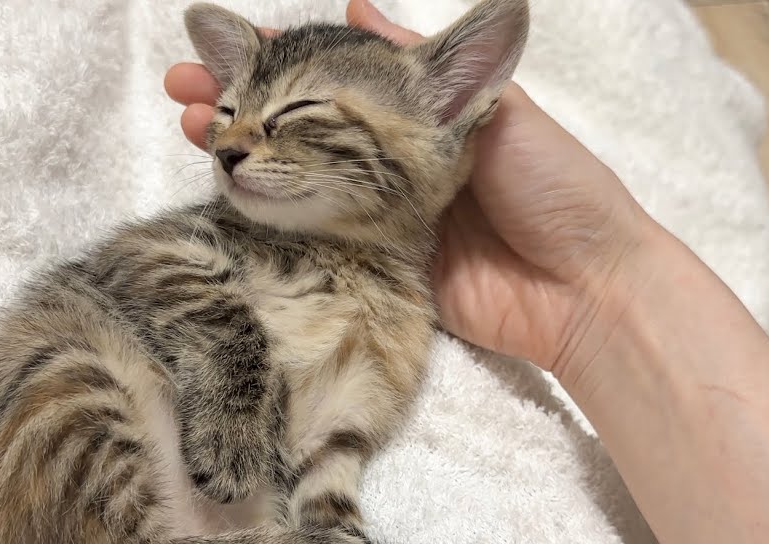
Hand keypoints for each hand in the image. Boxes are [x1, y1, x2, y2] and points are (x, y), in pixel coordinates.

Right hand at [165, 0, 656, 379]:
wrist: (586, 290)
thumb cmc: (555, 188)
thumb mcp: (500, 110)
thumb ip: (431, 68)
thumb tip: (357, 7)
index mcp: (421, 121)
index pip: (335, 82)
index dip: (280, 65)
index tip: (225, 45)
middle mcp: (390, 164)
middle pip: (301, 130)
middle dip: (241, 108)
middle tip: (182, 91)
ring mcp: (378, 219)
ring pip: (295, 181)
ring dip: (241, 156)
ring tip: (190, 133)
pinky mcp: (376, 270)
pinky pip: (314, 240)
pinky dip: (268, 217)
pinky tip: (225, 194)